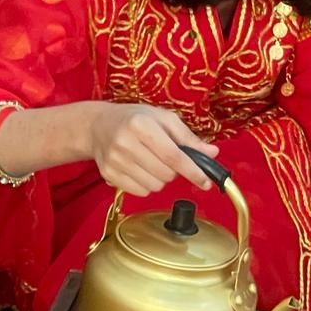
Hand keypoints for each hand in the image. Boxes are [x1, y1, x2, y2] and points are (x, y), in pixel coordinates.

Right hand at [86, 102, 219, 197]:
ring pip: (155, 186)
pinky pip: (141, 192)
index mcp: (141, 125)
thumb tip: (212, 153)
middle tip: (167, 158)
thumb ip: (188, 137)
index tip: (206, 182)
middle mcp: (125, 143)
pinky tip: (141, 170)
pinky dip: (147, 185)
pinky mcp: (109, 175)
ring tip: (152, 162)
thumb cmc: (135, 119)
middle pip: (166, 174)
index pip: (173, 156)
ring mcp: (115, 161)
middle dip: (174, 171)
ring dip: (161, 178)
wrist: (98, 126)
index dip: (193, 171)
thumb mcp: (163, 119)